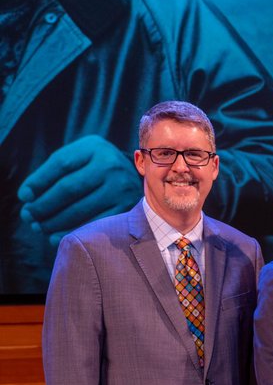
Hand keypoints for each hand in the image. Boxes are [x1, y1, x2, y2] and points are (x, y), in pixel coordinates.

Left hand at [18, 136, 141, 244]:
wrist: (135, 178)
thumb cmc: (96, 169)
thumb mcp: (79, 159)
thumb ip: (53, 172)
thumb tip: (27, 197)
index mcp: (95, 148)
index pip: (60, 164)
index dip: (38, 182)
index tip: (24, 197)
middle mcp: (111, 165)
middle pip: (68, 188)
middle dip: (44, 205)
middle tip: (30, 217)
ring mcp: (121, 188)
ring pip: (79, 208)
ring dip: (54, 222)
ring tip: (41, 227)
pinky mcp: (126, 208)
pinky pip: (95, 223)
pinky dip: (73, 231)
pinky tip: (58, 236)